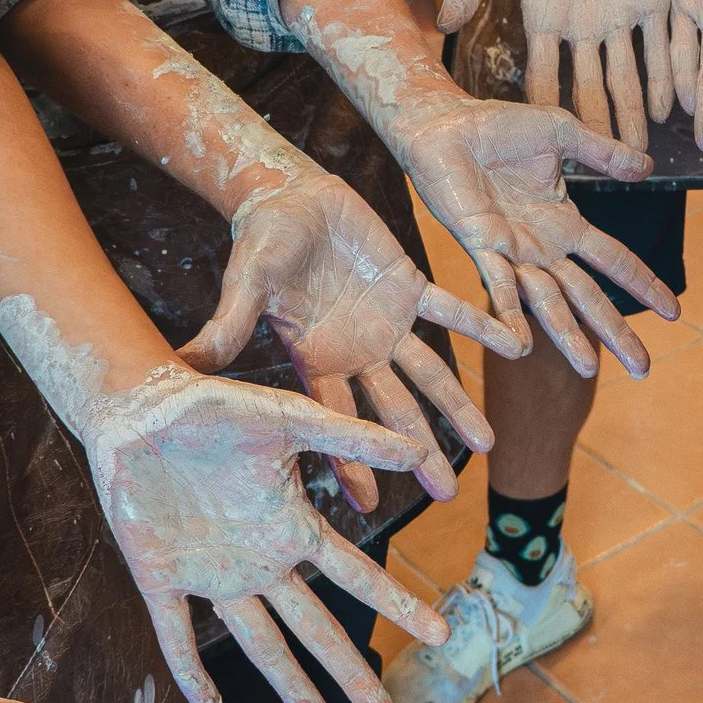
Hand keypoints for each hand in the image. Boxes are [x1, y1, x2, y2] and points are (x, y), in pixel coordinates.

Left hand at [85, 369, 449, 702]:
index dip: (397, 604)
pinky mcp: (160, 576)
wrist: (137, 406)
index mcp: (290, 526)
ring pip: (259, 642)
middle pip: (313, 627)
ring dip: (289, 683)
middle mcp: (259, 560)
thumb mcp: (287, 418)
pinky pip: (176, 633)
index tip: (439, 633)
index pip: (355, 576)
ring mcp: (211, 574)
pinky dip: (189, 669)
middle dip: (347, 670)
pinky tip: (207, 702)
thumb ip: (348, 438)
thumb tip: (418, 453)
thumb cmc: (212, 406)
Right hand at [180, 174, 525, 512]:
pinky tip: (517, 346)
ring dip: (458, 405)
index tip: (373, 506)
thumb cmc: (261, 241)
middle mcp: (357, 354)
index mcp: (318, 360)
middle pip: (394, 412)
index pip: (337, 421)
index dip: (353, 461)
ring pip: (430, 373)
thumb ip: (228, 326)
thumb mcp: (246, 284)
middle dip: (420, 452)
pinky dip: (483, 325)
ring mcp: (387, 325)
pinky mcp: (410, 287)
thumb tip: (185, 364)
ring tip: (488, 443)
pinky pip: (452, 311)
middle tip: (449, 494)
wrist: (290, 196)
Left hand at [392, 94, 678, 377]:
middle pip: (587, 296)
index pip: (614, 261)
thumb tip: (649, 167)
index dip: (644, 284)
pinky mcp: (480, 246)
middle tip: (643, 368)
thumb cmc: (498, 127)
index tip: (674, 313)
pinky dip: (508, 315)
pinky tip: (521, 345)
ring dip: (568, 335)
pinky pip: (497, 286)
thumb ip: (603, 154)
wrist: (446, 123)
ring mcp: (511, 252)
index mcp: (564, 224)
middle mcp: (541, 248)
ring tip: (589, 369)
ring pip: (547, 302)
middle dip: (615, 332)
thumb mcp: (562, 134)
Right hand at [437, 0, 673, 149]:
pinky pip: (662, 46)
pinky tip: (670, 109)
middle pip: (590, 89)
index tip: (545, 148)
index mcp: (546, 19)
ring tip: (638, 154)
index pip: (545, 76)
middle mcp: (584, 28)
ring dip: (633, 115)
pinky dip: (666, 77)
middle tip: (602, 170)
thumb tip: (441, 21)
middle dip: (596, 128)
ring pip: (628, 77)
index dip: (546, 110)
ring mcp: (621, 16)